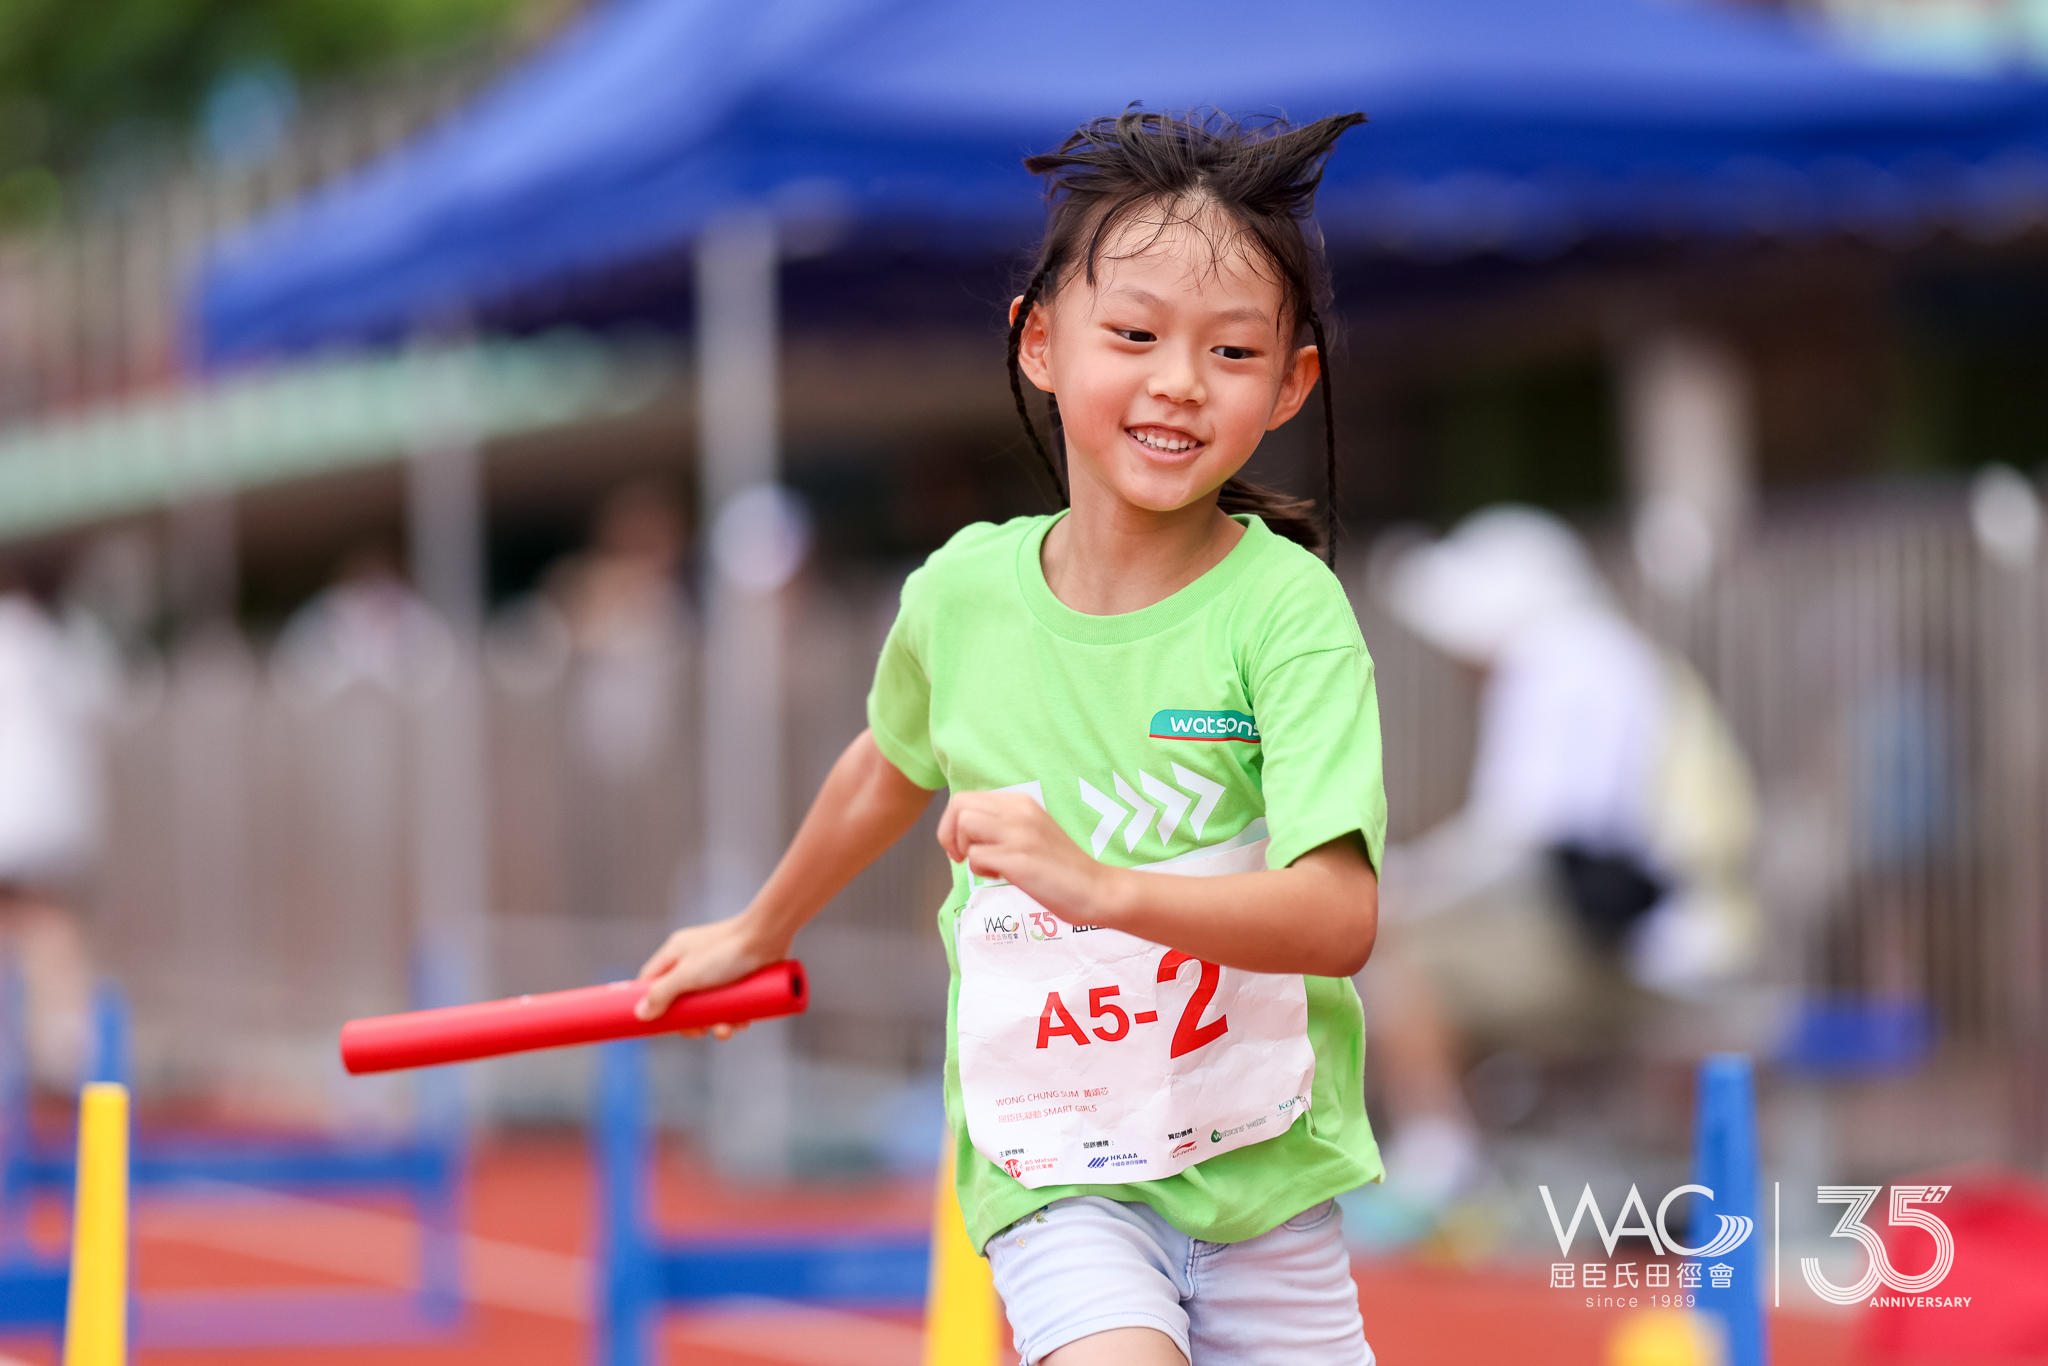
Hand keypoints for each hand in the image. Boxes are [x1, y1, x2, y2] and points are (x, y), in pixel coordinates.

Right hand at [633, 915, 784, 1036]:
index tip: (655, 1026)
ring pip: (710, 1006)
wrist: (769, 936)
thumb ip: (662, 994)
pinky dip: (736, 1016)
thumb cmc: (725, 951)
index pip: (652, 981)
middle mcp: (696, 961)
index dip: (650, 1003)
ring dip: (716, 1023)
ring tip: (726, 1030)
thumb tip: (641, 1014)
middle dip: (691, 1021)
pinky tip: (742, 1023)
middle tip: (699, 1032)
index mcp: (676, 953)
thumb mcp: (687, 975)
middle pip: (682, 999)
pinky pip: (733, 1004)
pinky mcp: (742, 978)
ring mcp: (720, 970)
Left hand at [937, 791, 1114, 922]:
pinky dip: (980, 870)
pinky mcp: (1019, 858)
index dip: (951, 823)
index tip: (961, 847)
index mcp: (1020, 802)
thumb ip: (1001, 826)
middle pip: (959, 805)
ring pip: (965, 824)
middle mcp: (1019, 811)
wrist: (1095, 889)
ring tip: (986, 866)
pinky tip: (1001, 877)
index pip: (965, 798)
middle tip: (961, 857)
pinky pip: (977, 856)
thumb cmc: (1060, 867)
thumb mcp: (1030, 832)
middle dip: (948, 834)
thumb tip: (962, 832)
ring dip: (965, 849)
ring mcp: (1020, 833)